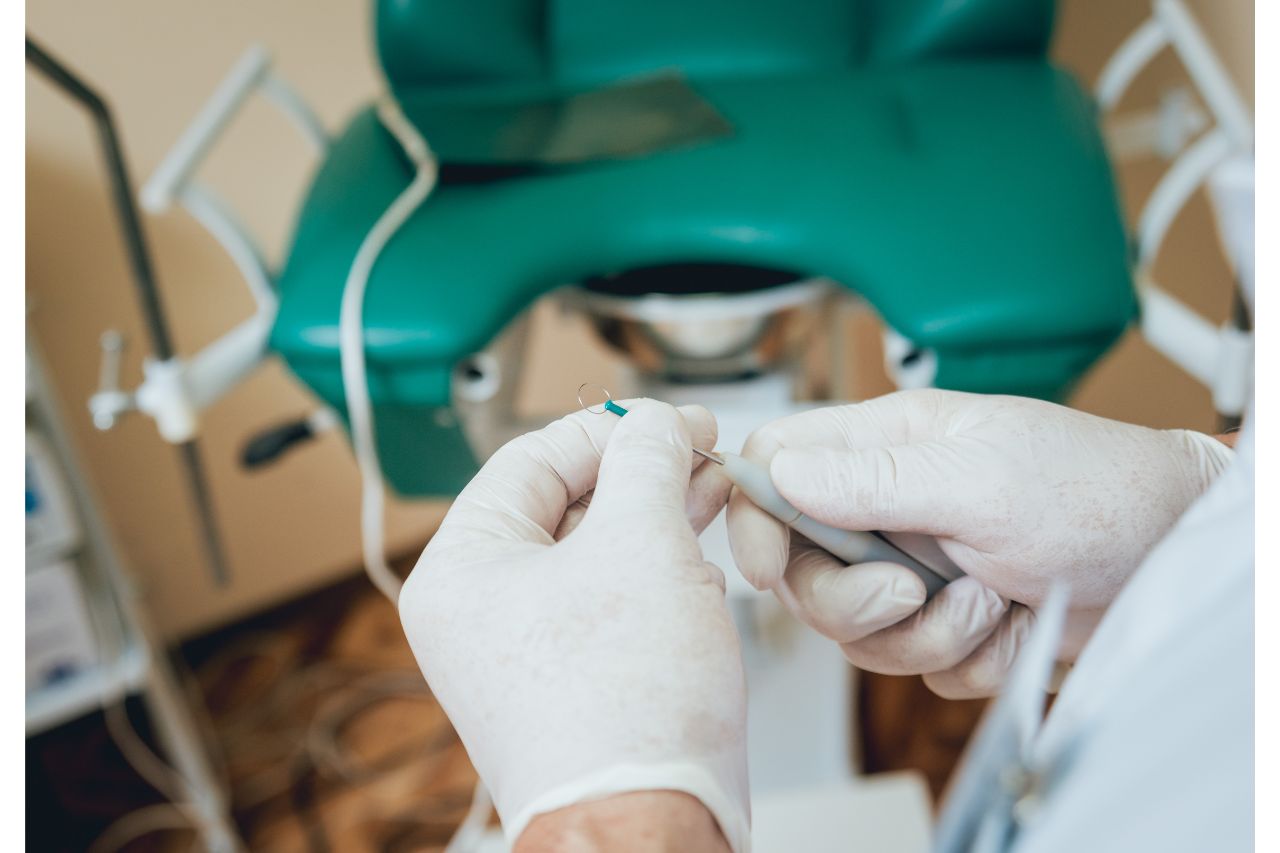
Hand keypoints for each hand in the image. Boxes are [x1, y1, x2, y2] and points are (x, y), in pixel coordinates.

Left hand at [400, 401, 748, 850]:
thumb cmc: (625, 707)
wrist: (649, 821)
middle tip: (699, 450)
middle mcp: (479, 609)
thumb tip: (654, 424)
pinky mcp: (567, 679)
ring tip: (710, 491)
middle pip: (562, 503)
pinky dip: (653, 571)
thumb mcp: (641, 542)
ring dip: (655, 517)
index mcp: (461, 567)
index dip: (611, 428)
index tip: (671, 419)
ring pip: (592, 551)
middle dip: (641, 473)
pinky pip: (606, 599)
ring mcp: (522, 648)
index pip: (531, 458)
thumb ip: (646, 460)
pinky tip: (699, 558)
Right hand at [726, 390, 1232, 697]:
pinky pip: (912, 660)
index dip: (753, 518)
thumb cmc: (1093, 493)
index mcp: (885, 445)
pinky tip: (1010, 622)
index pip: (774, 466)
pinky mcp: (943, 616)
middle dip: (852, 601)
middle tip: (911, 593)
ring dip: (923, 634)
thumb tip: (781, 471)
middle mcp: (886, 504)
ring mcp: (913, 563)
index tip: (767, 567)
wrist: (1167, 559)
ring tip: (990, 601)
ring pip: (855, 628)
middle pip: (803, 568)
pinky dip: (963, 656)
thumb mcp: (980, 481)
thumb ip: (875, 478)